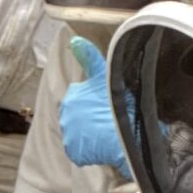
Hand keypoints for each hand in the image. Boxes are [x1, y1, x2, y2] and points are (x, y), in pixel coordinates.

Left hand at [58, 37, 129, 174]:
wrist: (128, 135)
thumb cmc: (122, 103)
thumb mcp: (107, 76)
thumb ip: (90, 58)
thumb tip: (74, 40)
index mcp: (72, 94)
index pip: (81, 98)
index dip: (96, 102)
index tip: (108, 106)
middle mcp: (64, 113)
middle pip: (79, 116)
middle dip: (91, 118)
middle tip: (110, 119)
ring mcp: (68, 133)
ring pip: (80, 133)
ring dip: (91, 134)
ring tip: (109, 133)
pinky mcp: (73, 151)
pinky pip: (80, 151)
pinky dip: (91, 150)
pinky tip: (104, 146)